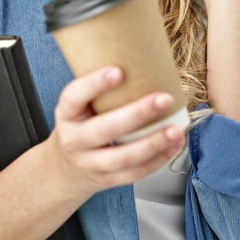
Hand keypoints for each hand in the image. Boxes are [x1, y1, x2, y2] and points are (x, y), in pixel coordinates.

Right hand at [45, 65, 185, 199]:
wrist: (64, 169)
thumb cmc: (80, 126)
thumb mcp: (79, 107)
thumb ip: (103, 90)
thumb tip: (148, 60)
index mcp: (67, 115)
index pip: (74, 97)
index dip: (94, 84)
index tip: (118, 70)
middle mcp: (75, 140)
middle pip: (104, 130)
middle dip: (136, 114)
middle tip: (164, 99)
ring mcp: (90, 163)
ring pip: (122, 158)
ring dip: (152, 144)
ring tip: (175, 130)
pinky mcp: (108, 180)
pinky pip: (134, 173)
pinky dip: (157, 160)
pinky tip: (174, 145)